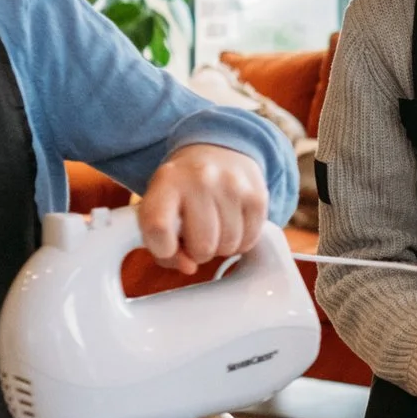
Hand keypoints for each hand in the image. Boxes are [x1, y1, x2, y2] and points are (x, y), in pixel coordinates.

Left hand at [140, 143, 269, 272]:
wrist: (219, 150)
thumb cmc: (183, 189)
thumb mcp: (159, 207)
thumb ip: (162, 244)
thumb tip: (188, 267)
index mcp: (167, 181)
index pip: (158, 227)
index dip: (164, 249)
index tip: (168, 248)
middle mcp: (201, 179)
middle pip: (201, 245)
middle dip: (198, 252)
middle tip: (196, 238)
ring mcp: (233, 186)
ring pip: (227, 246)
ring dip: (220, 248)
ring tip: (215, 230)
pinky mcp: (257, 196)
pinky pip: (249, 241)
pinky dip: (240, 242)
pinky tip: (232, 227)